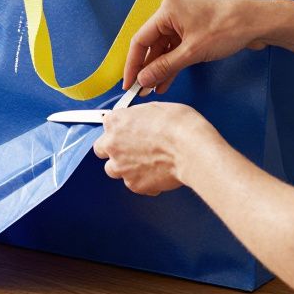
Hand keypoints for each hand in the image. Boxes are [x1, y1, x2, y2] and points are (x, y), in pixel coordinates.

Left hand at [92, 102, 218, 195]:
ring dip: (125, 167)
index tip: (127, 132)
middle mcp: (113, 145)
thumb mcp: (156, 108)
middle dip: (115, 149)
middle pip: (102, 150)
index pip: (107, 125)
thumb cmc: (179, 126)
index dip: (119, 129)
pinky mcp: (134, 185)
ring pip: (114, 170)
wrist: (191, 149)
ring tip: (146, 163)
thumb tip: (140, 121)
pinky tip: (157, 174)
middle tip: (133, 149)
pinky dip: (144, 181)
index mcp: (116, 122)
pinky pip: (134, 185)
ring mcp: (121, 167)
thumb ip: (139, 117)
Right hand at [124, 0, 270, 92]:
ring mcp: (183, 23)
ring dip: (159, 70)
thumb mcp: (192, 52)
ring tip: (152, 90)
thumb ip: (164, 67)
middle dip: (146, 69)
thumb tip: (143, 80)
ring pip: (163, 50)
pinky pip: (176, 50)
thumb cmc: (227, 27)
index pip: (140, 40)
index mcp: (166, 12)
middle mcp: (171, 15)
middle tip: (140, 90)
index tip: (129, 83)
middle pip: (151, 45)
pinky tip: (166, 81)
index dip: (133, 64)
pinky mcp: (193, 31)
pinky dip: (171, 66)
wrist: (257, 22)